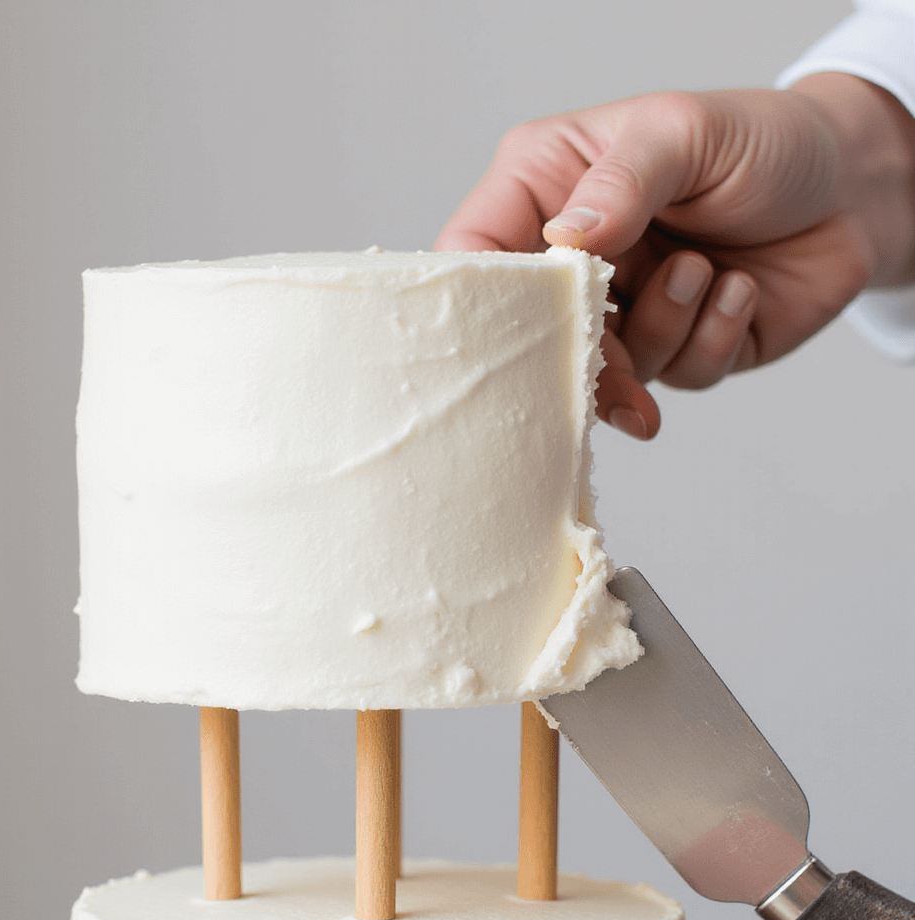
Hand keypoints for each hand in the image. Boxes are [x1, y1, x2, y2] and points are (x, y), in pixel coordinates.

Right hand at [437, 79, 914, 436]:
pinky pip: (677, 378)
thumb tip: (568, 239)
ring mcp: (627, 309)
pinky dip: (712, 338)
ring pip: (610, 369)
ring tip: (706, 267)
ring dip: (667, 327)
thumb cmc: (764, 141)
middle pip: (533, 335)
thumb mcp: (685, 133)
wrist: (852, 189)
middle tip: (615, 351)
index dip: (479, 300)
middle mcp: (580, 255)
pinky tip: (739, 290)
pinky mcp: (680, 351)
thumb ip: (623, 182)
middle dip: (581, 349)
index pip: (475, 251)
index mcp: (551, 185)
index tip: (508, 328)